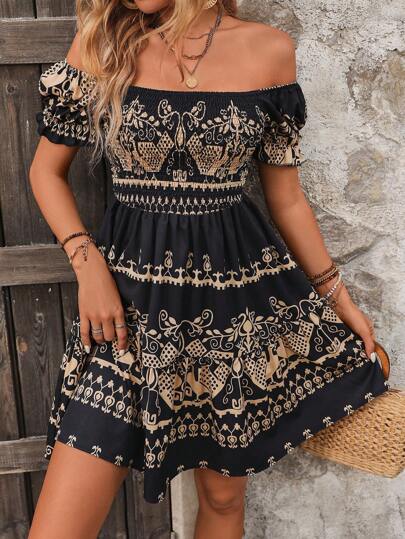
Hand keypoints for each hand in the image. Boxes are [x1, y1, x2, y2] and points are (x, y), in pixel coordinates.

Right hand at [70, 241, 127, 355]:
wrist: (93, 274)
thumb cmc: (107, 283)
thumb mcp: (118, 298)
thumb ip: (118, 312)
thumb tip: (118, 326)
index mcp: (118, 311)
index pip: (122, 333)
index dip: (122, 344)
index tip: (122, 350)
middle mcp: (107, 316)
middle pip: (109, 336)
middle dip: (110, 339)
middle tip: (109, 337)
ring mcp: (94, 316)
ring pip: (98, 336)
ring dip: (100, 340)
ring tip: (100, 340)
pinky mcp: (84, 315)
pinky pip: (84, 333)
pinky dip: (86, 342)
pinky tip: (87, 348)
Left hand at [316, 282, 375, 359]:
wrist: (339, 306)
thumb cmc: (354, 316)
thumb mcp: (364, 331)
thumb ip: (369, 344)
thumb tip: (372, 358)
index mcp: (369, 329)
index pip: (370, 344)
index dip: (368, 352)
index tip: (364, 362)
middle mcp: (360, 330)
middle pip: (360, 344)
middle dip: (358, 350)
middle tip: (354, 361)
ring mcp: (351, 330)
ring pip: (351, 342)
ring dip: (349, 347)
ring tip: (346, 357)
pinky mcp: (342, 329)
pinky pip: (343, 339)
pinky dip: (342, 343)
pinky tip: (340, 349)